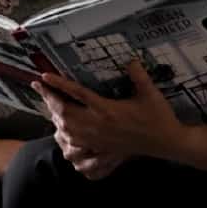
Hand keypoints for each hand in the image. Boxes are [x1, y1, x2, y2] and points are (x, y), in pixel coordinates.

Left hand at [34, 60, 181, 177]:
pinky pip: (75, 143)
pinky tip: (60, 127)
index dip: (59, 85)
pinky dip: (64, 134)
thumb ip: (139, 75)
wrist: (167, 143)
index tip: (44, 76)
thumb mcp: (151, 93)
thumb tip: (130, 59)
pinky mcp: (102, 148)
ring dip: (54, 116)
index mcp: (108, 110)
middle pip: (65, 113)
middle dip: (49, 99)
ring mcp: (99, 139)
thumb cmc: (159, 117)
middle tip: (39, 86)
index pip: (78, 94)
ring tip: (48, 102)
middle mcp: (99, 125)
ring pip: (67, 129)